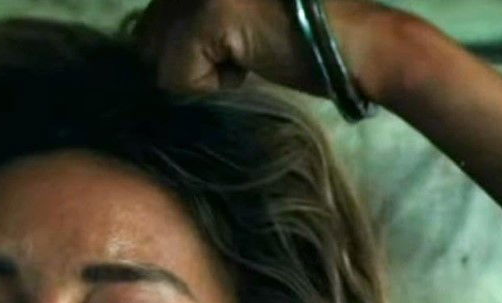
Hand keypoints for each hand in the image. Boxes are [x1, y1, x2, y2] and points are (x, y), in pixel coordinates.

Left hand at [131, 0, 407, 100]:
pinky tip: (249, 68)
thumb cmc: (303, 42)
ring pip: (158, 60)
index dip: (179, 52)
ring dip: (199, 77)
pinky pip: (177, 77)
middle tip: (240, 57)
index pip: (149, 20)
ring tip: (246, 61)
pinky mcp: (210, 15)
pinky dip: (211, 87)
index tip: (228, 53)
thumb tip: (144, 45)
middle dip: (186, 64)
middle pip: (146, 37)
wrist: (358, 44)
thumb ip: (192, 23)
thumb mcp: (235, 25)